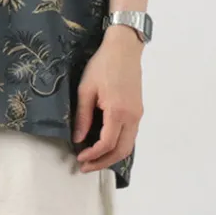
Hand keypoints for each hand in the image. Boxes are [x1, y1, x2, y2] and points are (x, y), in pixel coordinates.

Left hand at [72, 26, 143, 172]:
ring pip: (128, 145)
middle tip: (86, 166)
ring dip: (112, 155)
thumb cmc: (103, 65)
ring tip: (94, 159)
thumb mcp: (86, 88)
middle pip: (122, 151)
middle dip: (103, 162)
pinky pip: (130, 135)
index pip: (107, 144)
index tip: (79, 157)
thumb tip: (77, 139)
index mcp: (118, 112)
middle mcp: (132, 117)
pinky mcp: (138, 110)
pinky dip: (118, 145)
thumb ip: (82, 116)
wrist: (124, 48)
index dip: (92, 155)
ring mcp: (138, 114)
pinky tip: (105, 144)